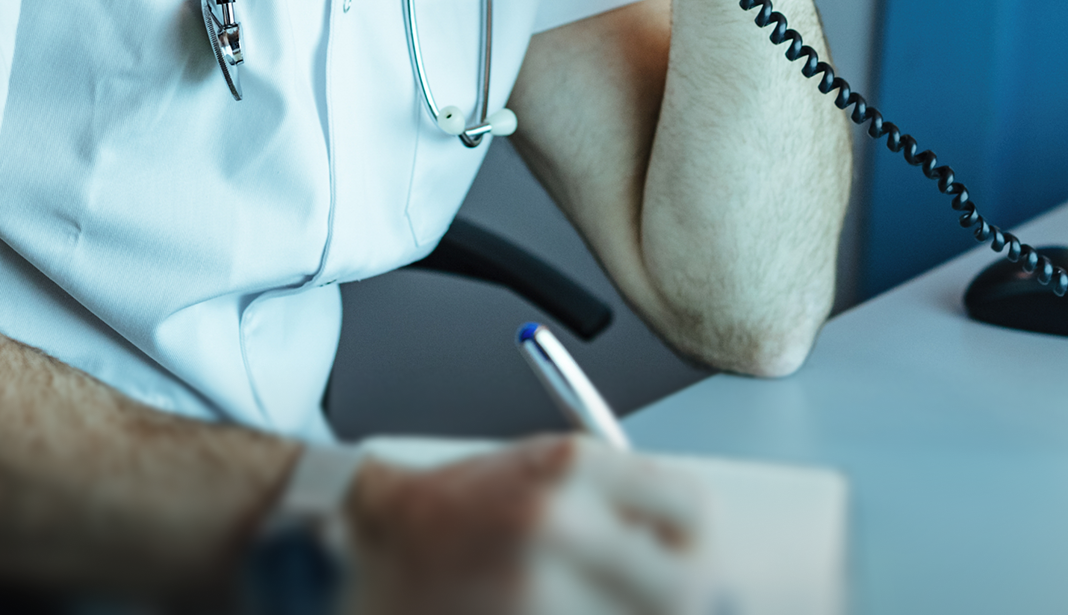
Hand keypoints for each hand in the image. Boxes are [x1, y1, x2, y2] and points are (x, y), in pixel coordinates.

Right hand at [339, 435, 703, 613]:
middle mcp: (557, 526)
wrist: (368, 552)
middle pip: (684, 591)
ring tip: (585, 602)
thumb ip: (618, 498)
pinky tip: (558, 613)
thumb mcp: (540, 470)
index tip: (684, 557)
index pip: (692, 510)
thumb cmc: (458, 511)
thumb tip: (699, 550)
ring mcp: (535, 593)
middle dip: (677, 600)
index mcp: (569, 467)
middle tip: (655, 599)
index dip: (694, 542)